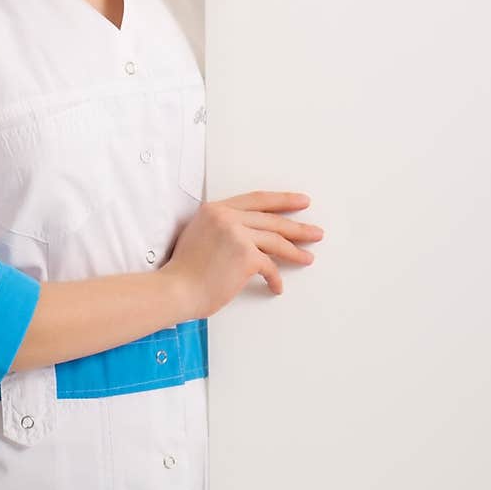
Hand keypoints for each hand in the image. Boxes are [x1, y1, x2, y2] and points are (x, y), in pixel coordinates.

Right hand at [162, 191, 323, 319]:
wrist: (175, 290)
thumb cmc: (184, 270)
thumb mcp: (199, 234)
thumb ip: (222, 226)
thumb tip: (248, 234)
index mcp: (216, 209)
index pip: (257, 199)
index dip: (282, 200)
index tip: (300, 202)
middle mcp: (227, 217)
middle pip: (272, 219)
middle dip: (297, 226)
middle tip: (314, 231)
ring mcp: (238, 235)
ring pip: (276, 240)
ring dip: (295, 251)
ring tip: (308, 257)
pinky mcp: (246, 256)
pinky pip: (269, 266)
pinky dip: (275, 278)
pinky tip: (277, 286)